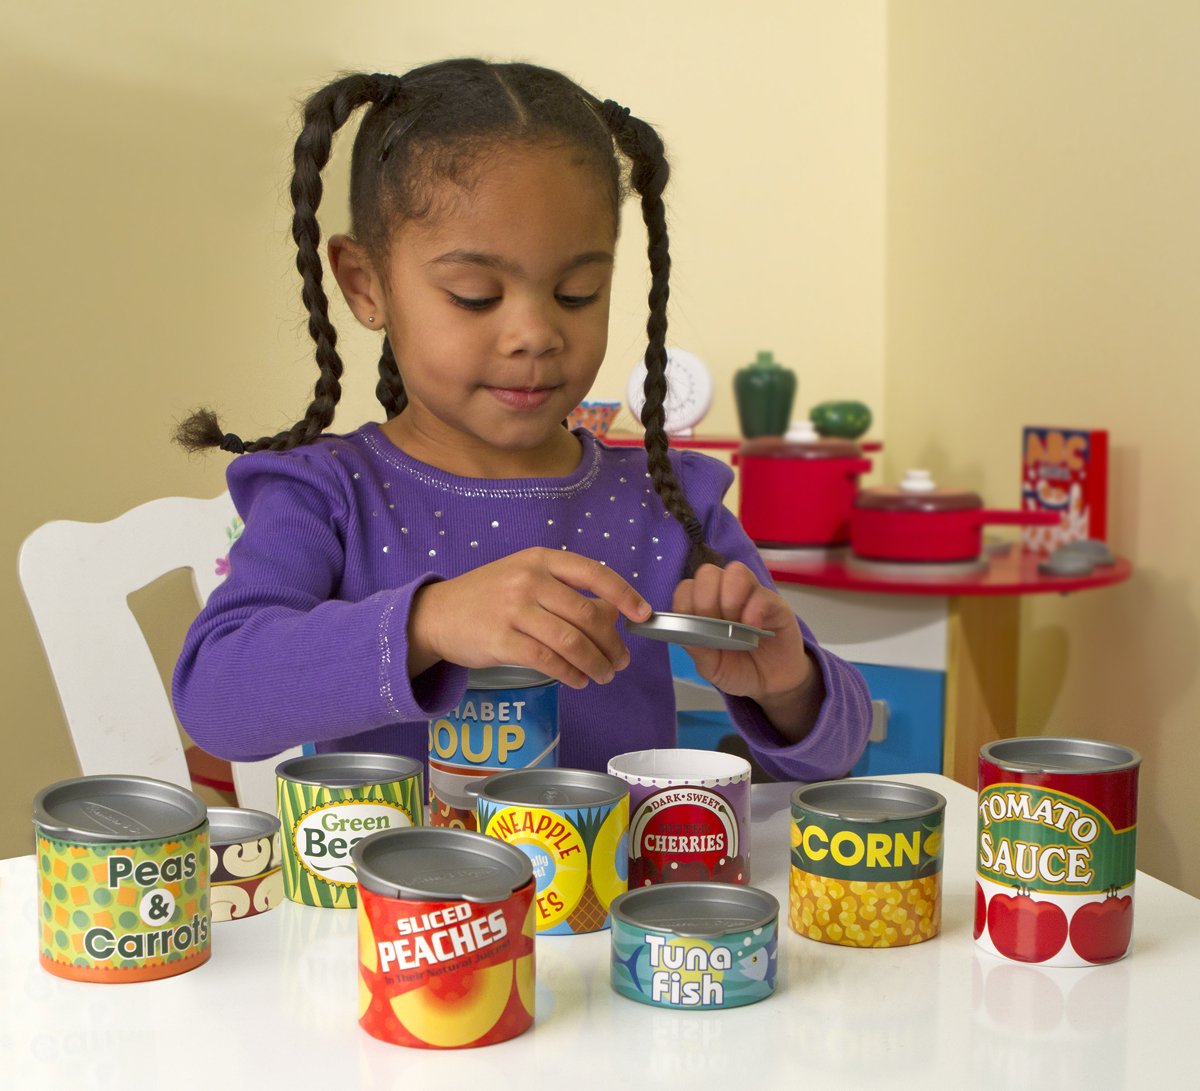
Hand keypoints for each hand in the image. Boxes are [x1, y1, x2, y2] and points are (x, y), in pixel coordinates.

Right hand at [408, 547, 651, 688]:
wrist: (437, 614)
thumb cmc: (489, 597)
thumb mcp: (525, 578)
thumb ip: (564, 591)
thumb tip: (614, 616)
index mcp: (540, 559)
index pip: (593, 572)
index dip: (624, 594)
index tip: (642, 615)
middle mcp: (529, 579)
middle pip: (587, 613)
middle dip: (612, 642)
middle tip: (621, 660)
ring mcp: (514, 609)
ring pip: (571, 640)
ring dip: (595, 662)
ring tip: (604, 675)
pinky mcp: (501, 640)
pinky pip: (548, 660)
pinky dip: (570, 674)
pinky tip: (578, 680)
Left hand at [672, 562, 820, 742]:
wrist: (771, 684)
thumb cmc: (738, 669)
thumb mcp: (713, 668)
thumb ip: (699, 652)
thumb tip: (684, 635)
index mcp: (704, 606)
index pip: (686, 587)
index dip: (685, 604)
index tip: (694, 628)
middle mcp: (725, 593)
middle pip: (708, 573)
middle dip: (706, 601)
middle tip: (716, 628)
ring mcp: (751, 595)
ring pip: (735, 572)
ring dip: (730, 599)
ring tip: (736, 626)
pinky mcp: (775, 603)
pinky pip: (761, 593)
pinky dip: (753, 610)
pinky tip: (754, 629)